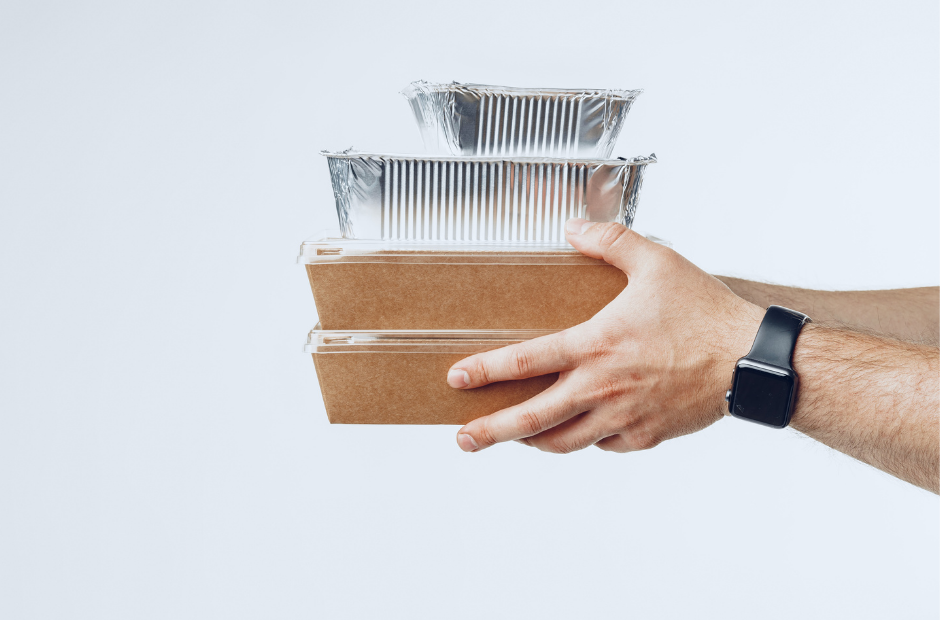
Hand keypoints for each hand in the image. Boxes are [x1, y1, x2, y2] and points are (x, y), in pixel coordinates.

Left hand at [447, 219, 764, 453]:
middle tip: (463, 437)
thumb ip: (609, 241)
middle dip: (491, 430)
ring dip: (532, 441)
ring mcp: (622, 417)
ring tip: (513, 438)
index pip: (526, 360)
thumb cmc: (704, 311)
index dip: (486, 370)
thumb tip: (572, 228)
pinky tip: (577, 429)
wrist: (750, 360)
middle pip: (532, 419)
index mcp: (597, 344)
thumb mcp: (655, 262)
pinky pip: (602, 444)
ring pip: (563, 441)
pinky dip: (583, 439)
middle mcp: (602, 387)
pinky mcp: (644, 436)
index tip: (456, 378)